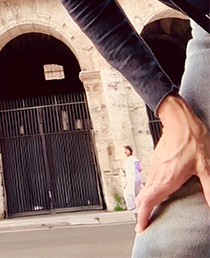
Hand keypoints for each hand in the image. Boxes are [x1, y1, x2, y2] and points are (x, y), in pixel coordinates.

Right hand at [136, 94, 209, 231]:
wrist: (179, 116)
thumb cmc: (192, 137)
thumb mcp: (205, 166)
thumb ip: (209, 188)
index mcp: (166, 178)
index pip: (148, 201)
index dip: (143, 216)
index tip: (141, 228)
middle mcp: (157, 173)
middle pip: (143, 197)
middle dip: (142, 212)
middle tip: (144, 224)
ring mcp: (155, 165)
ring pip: (146, 187)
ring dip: (146, 200)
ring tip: (150, 210)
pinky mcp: (157, 159)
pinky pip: (149, 178)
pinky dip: (150, 189)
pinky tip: (158, 190)